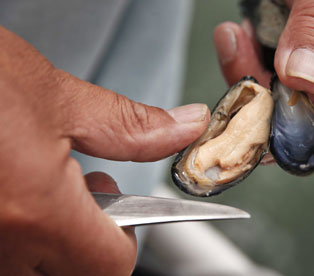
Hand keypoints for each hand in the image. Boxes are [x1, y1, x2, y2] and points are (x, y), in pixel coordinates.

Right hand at [0, 26, 209, 274]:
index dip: (127, 239)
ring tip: (41, 182)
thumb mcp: (55, 97)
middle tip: (83, 188)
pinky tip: (9, 187)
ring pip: (29, 267)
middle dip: (89, 235)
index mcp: (36, 212)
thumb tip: (183, 127)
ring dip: (48, 235)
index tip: (126, 212)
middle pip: (73, 273)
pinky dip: (15, 230)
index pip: (111, 266)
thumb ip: (128, 126)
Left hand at [214, 0, 313, 145]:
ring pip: (277, 94)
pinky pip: (260, 68)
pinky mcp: (285, 50)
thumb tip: (303, 79)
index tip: (277, 130)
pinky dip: (242, 56)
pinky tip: (233, 35)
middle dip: (269, 101)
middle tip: (242, 86)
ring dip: (248, 74)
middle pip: (310, 109)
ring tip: (233, 42)